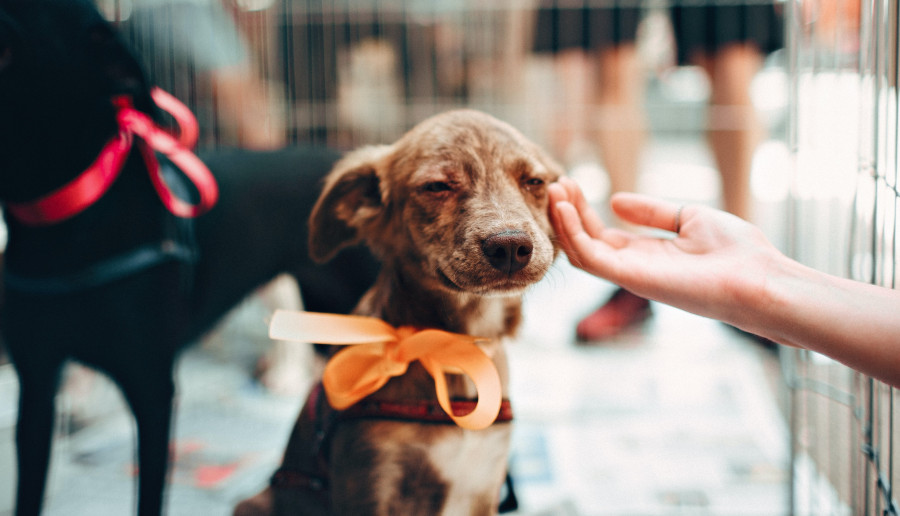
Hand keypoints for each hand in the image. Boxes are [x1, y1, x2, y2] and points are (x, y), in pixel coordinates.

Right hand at [547, 177, 780, 326]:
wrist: (760, 278)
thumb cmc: (737, 252)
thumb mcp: (690, 217)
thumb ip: (652, 212)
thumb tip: (615, 201)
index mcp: (648, 255)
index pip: (602, 235)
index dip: (583, 210)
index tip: (571, 183)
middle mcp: (635, 267)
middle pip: (586, 242)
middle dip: (568, 213)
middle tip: (556, 184)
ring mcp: (632, 275)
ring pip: (580, 251)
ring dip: (564, 221)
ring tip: (556, 190)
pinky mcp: (632, 279)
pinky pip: (591, 257)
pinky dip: (573, 233)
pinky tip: (565, 208)